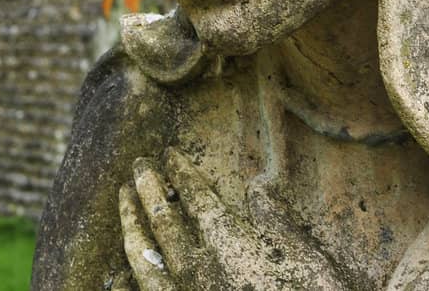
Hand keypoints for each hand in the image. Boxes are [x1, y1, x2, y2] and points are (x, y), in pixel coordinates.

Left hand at [116, 148, 348, 290]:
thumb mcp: (308, 258)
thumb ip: (276, 220)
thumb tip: (257, 184)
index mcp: (228, 243)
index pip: (196, 197)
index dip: (182, 172)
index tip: (169, 153)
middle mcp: (197, 266)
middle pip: (162, 217)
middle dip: (147, 186)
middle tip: (136, 164)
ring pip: (143, 253)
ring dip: (129, 221)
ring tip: (122, 199)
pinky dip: (128, 276)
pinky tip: (120, 267)